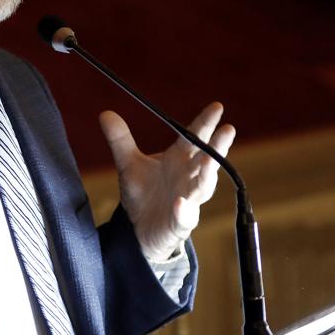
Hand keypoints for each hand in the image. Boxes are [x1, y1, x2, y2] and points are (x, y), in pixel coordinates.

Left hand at [99, 102, 235, 261]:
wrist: (140, 228)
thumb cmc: (143, 194)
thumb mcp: (129, 164)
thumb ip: (121, 140)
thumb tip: (105, 113)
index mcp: (179, 159)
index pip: (194, 138)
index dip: (205, 123)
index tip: (217, 106)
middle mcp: (189, 177)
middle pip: (207, 159)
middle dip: (217, 145)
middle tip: (228, 129)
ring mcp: (188, 199)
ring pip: (203, 186)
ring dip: (208, 175)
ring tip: (210, 162)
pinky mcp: (180, 222)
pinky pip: (184, 216)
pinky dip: (183, 210)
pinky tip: (179, 203)